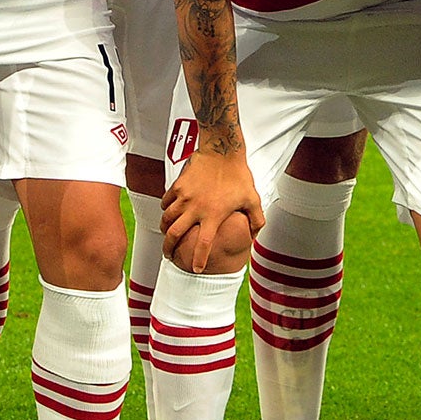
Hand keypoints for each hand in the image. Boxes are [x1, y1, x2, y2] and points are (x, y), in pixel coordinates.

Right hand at [161, 150, 263, 271]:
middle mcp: (195, 208)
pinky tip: (169, 211)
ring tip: (167, 234)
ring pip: (166, 219)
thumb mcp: (252, 198)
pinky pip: (165, 202)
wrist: (222, 150)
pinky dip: (165, 210)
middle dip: (169, 249)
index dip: (198, 259)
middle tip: (169, 255)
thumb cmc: (238, 174)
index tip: (195, 269)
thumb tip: (255, 235)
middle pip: (174, 235)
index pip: (203, 244)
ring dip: (165, 229)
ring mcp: (184, 197)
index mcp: (213, 215)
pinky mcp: (178, 186)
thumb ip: (256, 219)